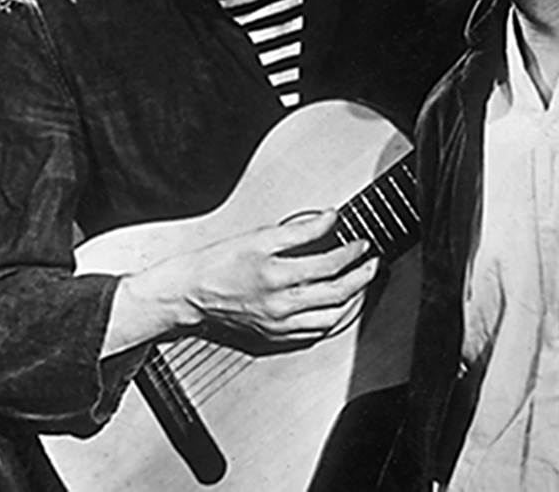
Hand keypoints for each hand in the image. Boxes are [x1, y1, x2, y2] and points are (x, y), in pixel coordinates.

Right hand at [105, 209, 378, 355]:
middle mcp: (281, 306)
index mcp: (277, 277)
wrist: (187, 296)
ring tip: (358, 286)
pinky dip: (331, 321)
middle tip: (371, 265)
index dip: (352, 253)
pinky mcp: (274, 340)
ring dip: (352, 302)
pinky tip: (334, 309)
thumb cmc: (215, 265)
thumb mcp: (257, 237)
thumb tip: (329, 219)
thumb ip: (299, 230)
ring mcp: (279, 327)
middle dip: (361, 278)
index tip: (361, 244)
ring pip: (331, 320)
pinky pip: (314, 335)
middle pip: (338, 295)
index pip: (330, 265)